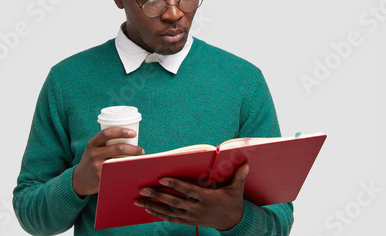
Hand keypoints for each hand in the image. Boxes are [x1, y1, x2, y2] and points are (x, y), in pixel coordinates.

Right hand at [72, 127, 143, 195]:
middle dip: (133, 149)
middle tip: (141, 150)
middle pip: (117, 148)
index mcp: (92, 143)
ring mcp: (97, 166)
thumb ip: (106, 144)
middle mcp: (93, 153)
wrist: (79, 180)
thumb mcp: (94, 149)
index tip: (134, 133)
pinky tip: (134, 170)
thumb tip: (131, 138)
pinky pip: (116, 172)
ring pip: (119, 161)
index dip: (121, 131)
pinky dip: (126, 170)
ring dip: (133, 160)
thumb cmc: (92, 160)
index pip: (107, 133)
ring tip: (140, 159)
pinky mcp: (100, 177)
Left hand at [134, 164, 249, 230]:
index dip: (175, 185)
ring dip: (153, 206)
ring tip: (139, 201)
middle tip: (143, 189)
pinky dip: (159, 214)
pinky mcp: (189, 221)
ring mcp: (192, 217)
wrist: (233, 221)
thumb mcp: (236, 189)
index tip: (162, 179)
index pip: (188, 191)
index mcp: (207, 198)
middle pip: (174, 202)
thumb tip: (246, 164)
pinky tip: (148, 209)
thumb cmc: (232, 201)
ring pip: (169, 212)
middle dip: (158, 196)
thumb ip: (239, 177)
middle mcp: (197, 209)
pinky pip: (171, 219)